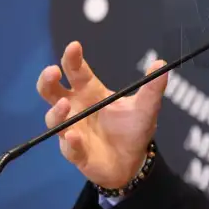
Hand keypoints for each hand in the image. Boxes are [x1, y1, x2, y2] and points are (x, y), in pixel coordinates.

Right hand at [36, 41, 168, 188]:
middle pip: (52, 91)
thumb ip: (152, 88)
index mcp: (90, 91)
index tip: (74, 46)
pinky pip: (68, 148)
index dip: (72, 58)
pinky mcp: (76, 153)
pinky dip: (70, 142)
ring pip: (54, 119)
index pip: (76, 71)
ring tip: (65, 105)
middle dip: (47, 80)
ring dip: (57, 112)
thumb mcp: (146, 107)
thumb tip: (162, 64)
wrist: (134, 162)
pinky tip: (74, 137)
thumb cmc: (133, 129)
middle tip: (52, 71)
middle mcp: (76, 108)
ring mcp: (72, 130)